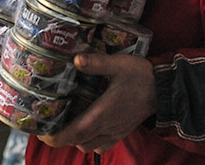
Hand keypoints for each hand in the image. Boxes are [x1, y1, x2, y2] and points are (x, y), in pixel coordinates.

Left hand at [38, 52, 156, 153]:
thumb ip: (96, 63)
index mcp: (102, 114)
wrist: (163, 89)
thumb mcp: (118, 64)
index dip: (54, 137)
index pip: (73, 133)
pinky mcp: (121, 132)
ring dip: (75, 139)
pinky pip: (101, 146)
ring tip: (67, 123)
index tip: (41, 132)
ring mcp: (115, 132)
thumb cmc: (140, 76)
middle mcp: (106, 127)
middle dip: (61, 137)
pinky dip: (90, 141)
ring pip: (88, 146)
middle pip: (76, 142)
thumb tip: (75, 59)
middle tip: (49, 122)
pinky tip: (88, 127)